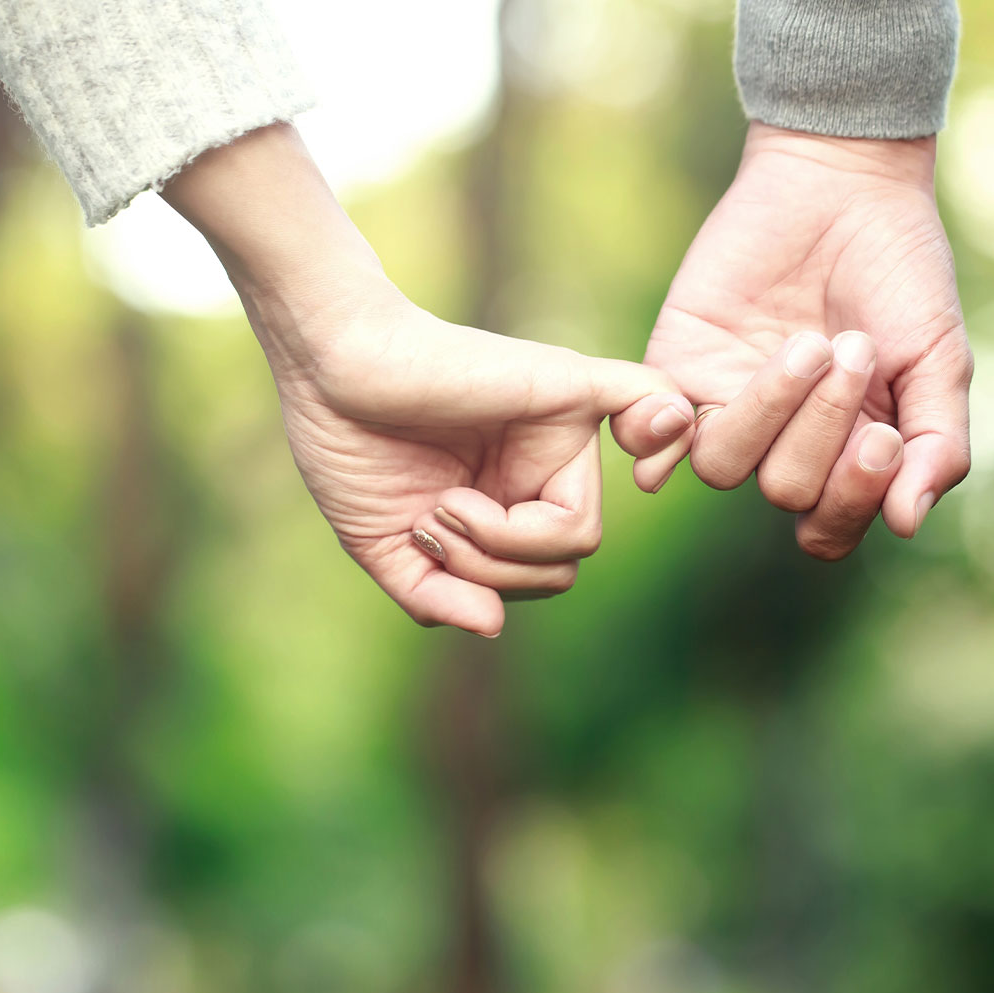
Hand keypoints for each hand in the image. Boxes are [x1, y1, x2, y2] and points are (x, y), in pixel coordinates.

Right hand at [163, 124, 690, 635]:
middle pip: (564, 564)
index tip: (420, 539)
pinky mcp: (570, 388)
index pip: (539, 574)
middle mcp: (538, 466)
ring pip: (581, 535)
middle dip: (490, 567)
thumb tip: (494, 625)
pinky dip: (666, 432)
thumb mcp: (384, 546)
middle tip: (435, 520)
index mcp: (503, 499)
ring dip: (503, 543)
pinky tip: (648, 458)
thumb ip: (435, 596)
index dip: (483, 581)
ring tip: (449, 503)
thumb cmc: (346, 443)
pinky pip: (653, 402)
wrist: (327, 366)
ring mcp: (559, 430)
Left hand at [615, 123, 972, 558]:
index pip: (828, 528)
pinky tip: (677, 409)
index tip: (882, 437)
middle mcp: (781, 443)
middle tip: (853, 349)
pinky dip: (654, 437)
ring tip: (807, 344)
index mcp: (844, 456)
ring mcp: (726, 406)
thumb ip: (937, 445)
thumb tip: (907, 523)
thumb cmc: (902, 272)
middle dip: (822, 427)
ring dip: (769, 410)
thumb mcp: (940, 358)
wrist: (842, 183)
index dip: (849, 498)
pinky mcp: (677, 366)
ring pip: (723, 465)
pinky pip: (646, 433)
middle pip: (783, 490)